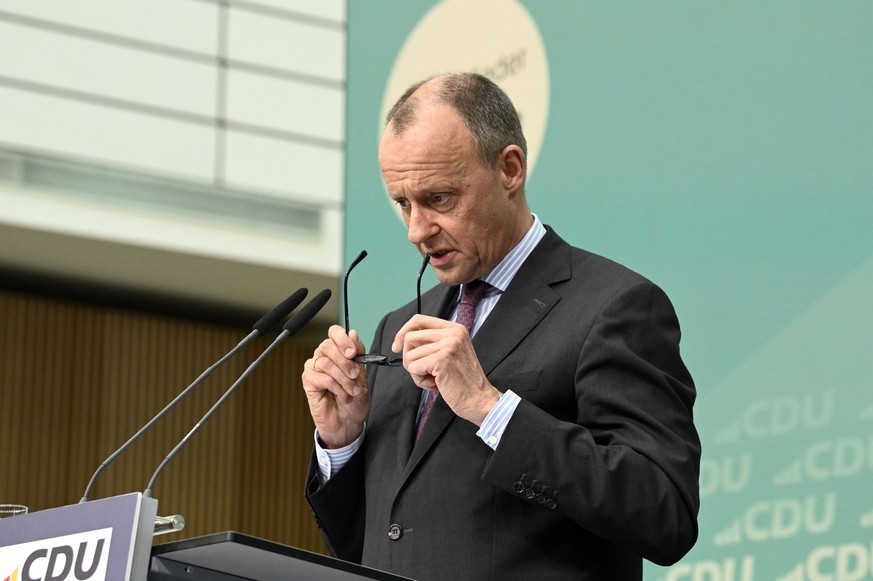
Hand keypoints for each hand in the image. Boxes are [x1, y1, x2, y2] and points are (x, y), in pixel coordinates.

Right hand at [302, 325, 370, 447]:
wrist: (349, 421)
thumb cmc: (355, 398)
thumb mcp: (363, 374)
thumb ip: (358, 353)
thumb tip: (353, 333)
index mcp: (338, 351)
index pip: (334, 332)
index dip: (343, 339)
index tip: (353, 353)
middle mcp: (324, 356)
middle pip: (327, 345)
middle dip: (345, 361)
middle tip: (356, 374)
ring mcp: (314, 368)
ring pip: (326, 363)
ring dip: (343, 378)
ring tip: (352, 390)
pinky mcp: (308, 382)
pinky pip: (321, 378)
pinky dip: (336, 387)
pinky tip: (342, 395)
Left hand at [392, 314, 499, 425]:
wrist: (479, 399)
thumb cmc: (463, 381)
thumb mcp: (451, 352)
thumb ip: (433, 342)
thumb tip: (403, 340)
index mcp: (455, 328)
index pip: (419, 320)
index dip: (403, 332)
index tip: (397, 346)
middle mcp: (452, 333)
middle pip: (410, 337)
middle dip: (409, 357)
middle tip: (423, 371)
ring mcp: (447, 345)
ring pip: (409, 355)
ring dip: (417, 372)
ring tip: (434, 380)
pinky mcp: (441, 360)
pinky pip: (413, 368)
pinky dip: (420, 380)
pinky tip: (435, 385)